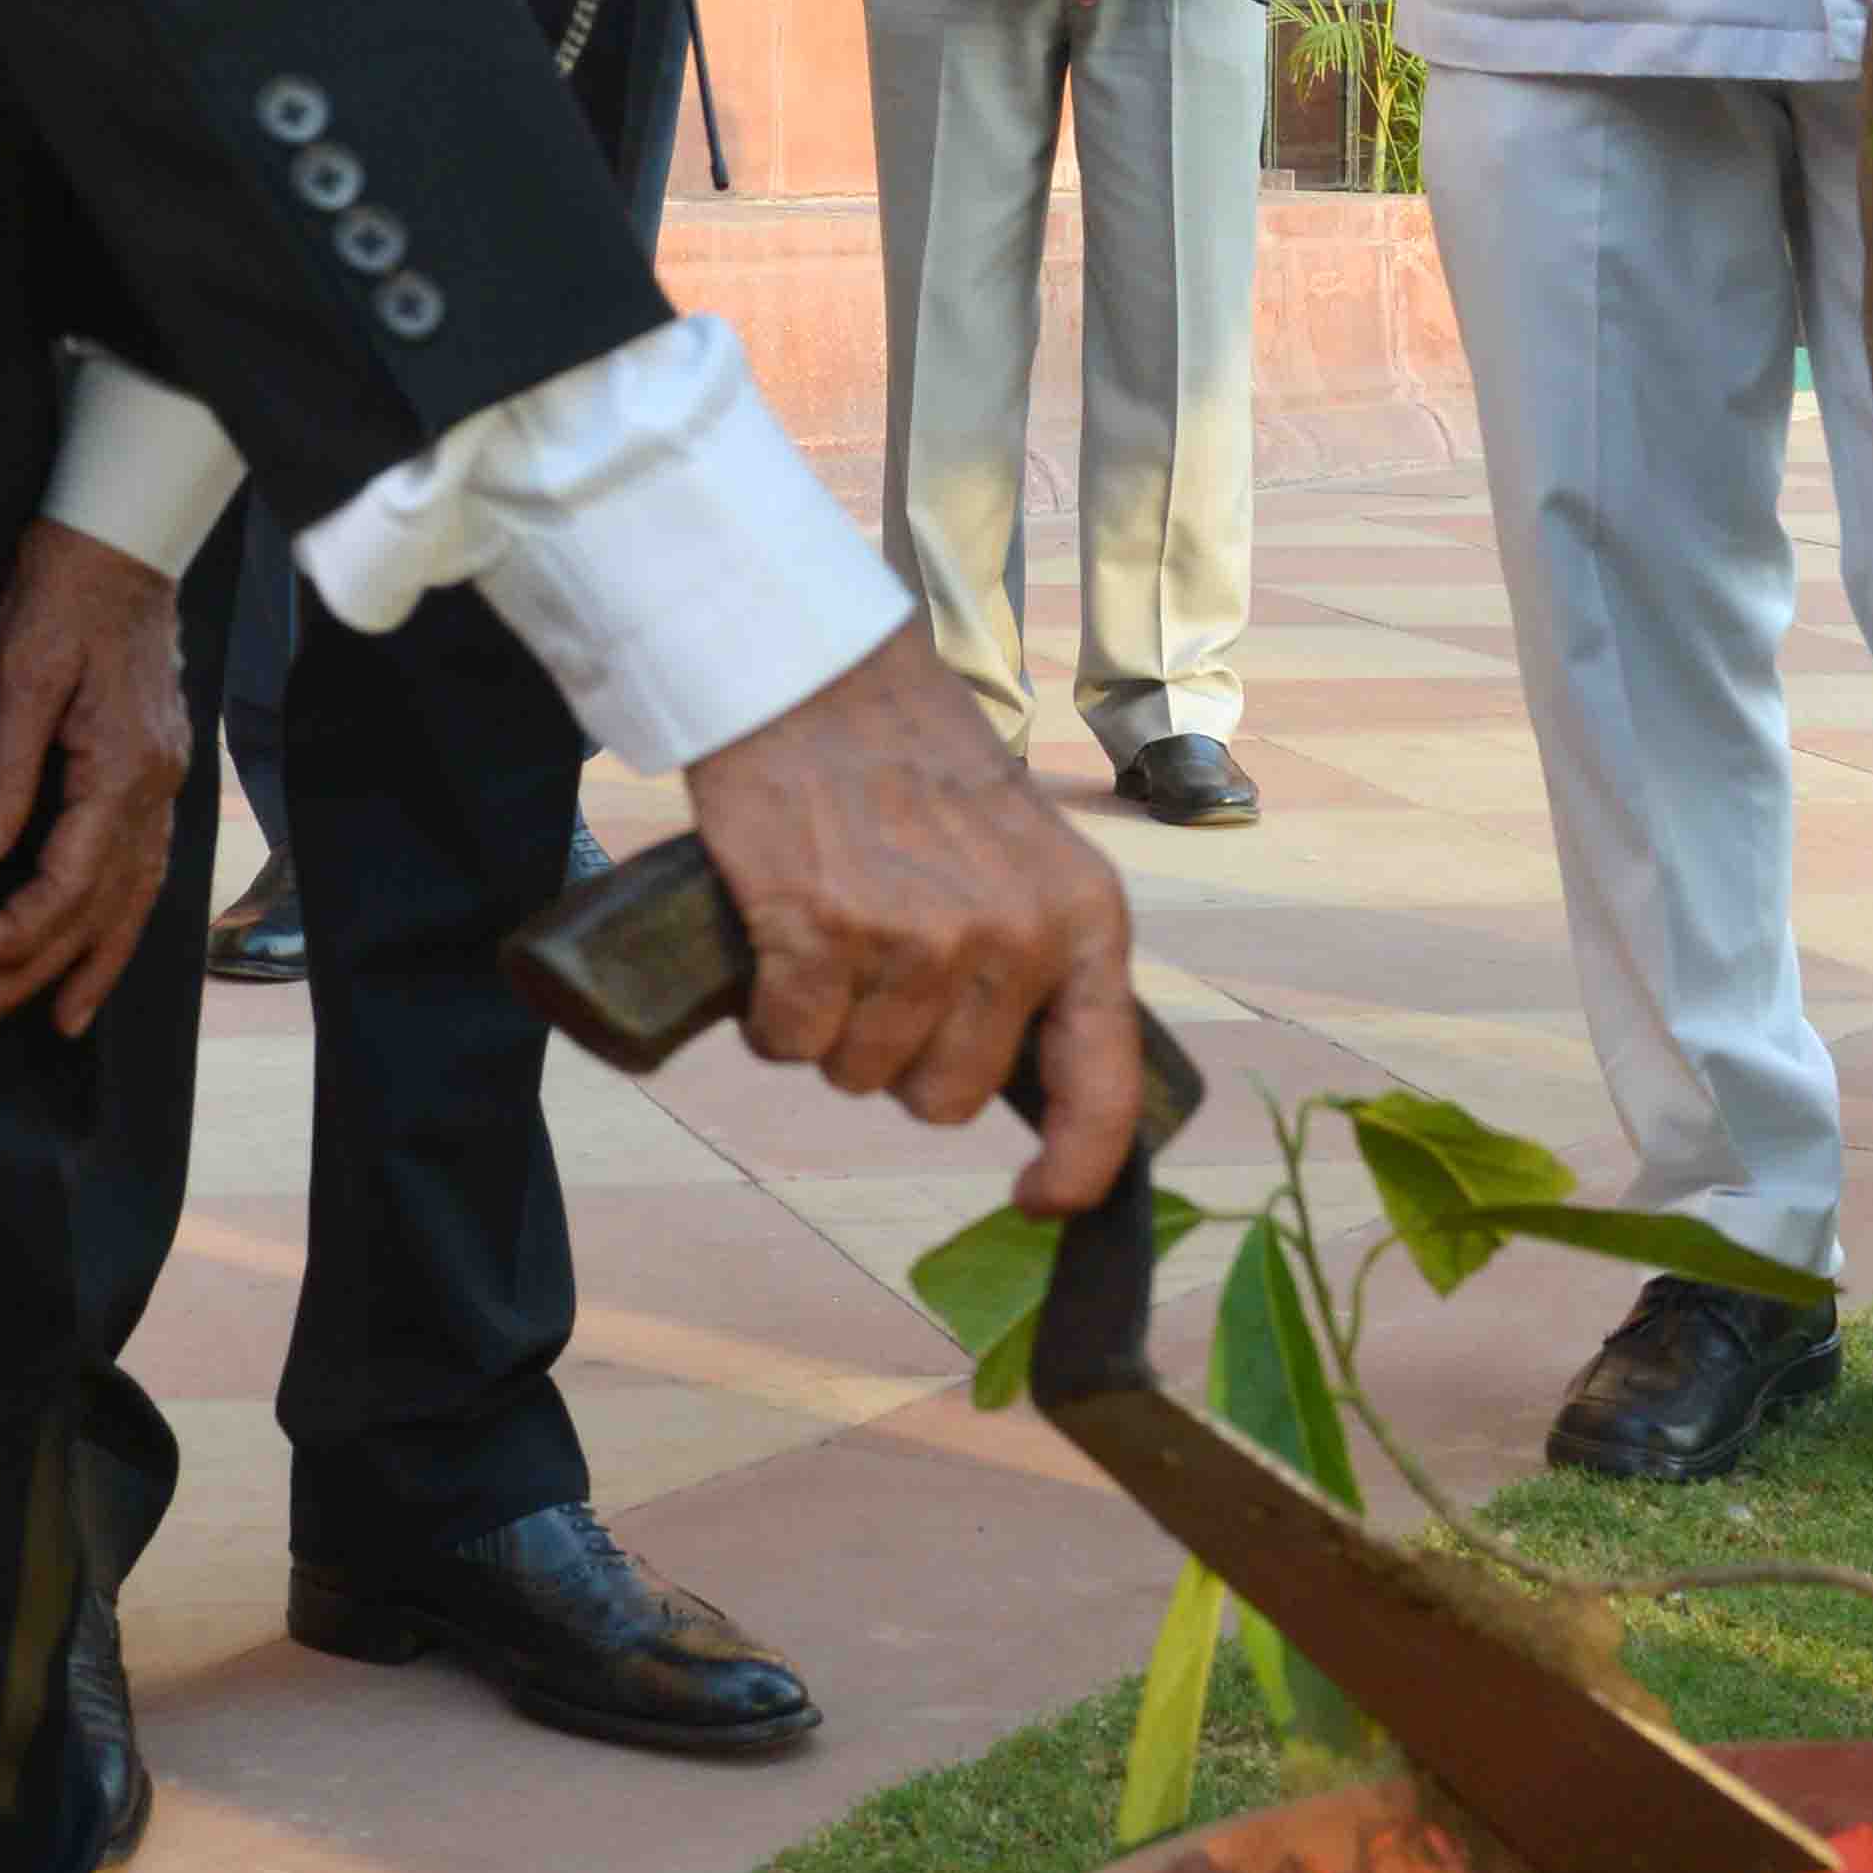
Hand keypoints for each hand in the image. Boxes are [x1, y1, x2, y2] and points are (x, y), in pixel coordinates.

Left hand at [0, 517, 191, 1036]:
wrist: (121, 541)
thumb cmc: (66, 593)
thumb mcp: (20, 672)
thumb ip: (3, 767)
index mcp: (123, 769)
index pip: (69, 881)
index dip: (16, 932)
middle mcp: (157, 788)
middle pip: (104, 906)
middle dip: (43, 969)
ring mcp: (166, 782)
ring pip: (137, 897)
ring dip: (95, 962)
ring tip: (60, 1019)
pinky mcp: (158, 771)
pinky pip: (147, 867)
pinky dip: (124, 917)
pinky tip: (103, 943)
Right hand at [686, 622, 1143, 1208]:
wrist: (817, 674)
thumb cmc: (916, 763)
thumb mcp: (1027, 852)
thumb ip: (1039, 952)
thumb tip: (1033, 1079)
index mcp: (1083, 920)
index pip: (1103, 1085)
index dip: (1077, 1167)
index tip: (1036, 1198)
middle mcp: (1012, 939)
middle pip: (946, 1098)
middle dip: (900, 1060)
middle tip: (876, 970)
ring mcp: (918, 939)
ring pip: (858, 1074)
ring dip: (828, 1029)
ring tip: (828, 935)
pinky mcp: (821, 933)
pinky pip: (789, 1041)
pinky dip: (770, 1014)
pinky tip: (779, 943)